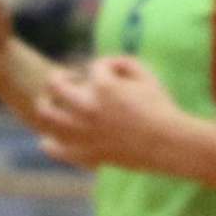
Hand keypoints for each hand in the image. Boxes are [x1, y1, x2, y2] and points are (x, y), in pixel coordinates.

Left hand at [35, 56, 201, 177]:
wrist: (168, 145)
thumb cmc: (160, 108)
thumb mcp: (147, 76)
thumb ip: (124, 62)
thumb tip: (106, 64)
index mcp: (104, 87)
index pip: (92, 67)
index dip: (102, 67)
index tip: (111, 75)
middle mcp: (88, 108)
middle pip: (54, 85)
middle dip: (59, 78)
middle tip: (65, 81)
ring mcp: (84, 133)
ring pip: (46, 116)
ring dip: (46, 106)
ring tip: (52, 105)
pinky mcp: (86, 153)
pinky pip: (55, 149)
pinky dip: (49, 142)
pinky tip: (54, 136)